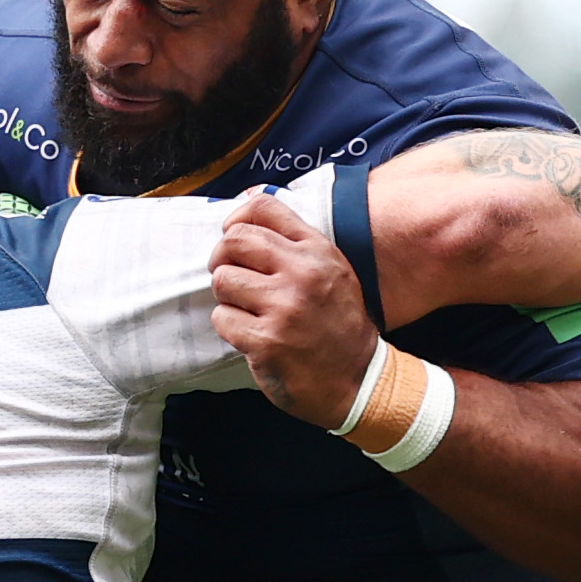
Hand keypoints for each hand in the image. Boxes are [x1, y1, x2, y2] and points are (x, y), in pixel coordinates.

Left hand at [206, 191, 378, 423]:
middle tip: (233, 280)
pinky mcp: (266, 341)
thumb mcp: (331, 271)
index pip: (261, 207)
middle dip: (223, 260)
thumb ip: (294, 241)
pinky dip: (230, 328)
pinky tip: (252, 336)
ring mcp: (284, 307)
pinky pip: (222, 318)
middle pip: (233, 241)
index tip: (237, 245)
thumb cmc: (338, 325)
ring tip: (249, 311)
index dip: (236, 222)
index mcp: (316, 250)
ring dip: (228, 298)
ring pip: (222, 280)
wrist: (358, 380)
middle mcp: (302, 273)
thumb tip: (245, 202)